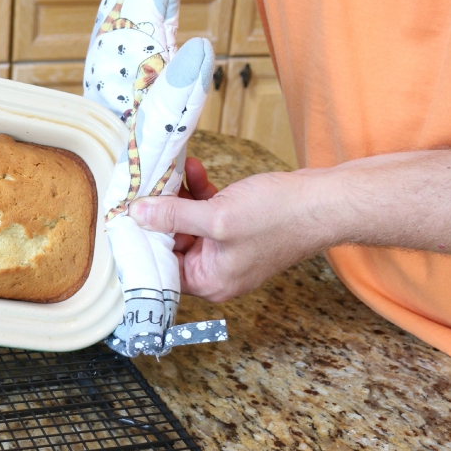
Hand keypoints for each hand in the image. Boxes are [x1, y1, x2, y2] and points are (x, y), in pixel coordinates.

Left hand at [131, 158, 326, 301]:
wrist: (325, 202)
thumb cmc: (278, 217)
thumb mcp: (217, 217)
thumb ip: (174, 217)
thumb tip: (137, 215)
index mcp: (210, 282)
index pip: (162, 269)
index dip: (144, 243)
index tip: (125, 217)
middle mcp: (217, 271)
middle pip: (173, 245)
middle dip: (160, 215)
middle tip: (143, 187)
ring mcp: (228, 249)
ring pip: (189, 225)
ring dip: (178, 198)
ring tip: (168, 171)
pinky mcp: (238, 228)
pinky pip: (207, 212)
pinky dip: (199, 192)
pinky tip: (194, 169)